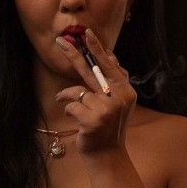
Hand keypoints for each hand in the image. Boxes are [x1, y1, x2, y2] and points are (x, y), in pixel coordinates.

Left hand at [54, 28, 136, 154]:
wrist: (107, 154)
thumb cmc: (108, 125)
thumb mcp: (117, 103)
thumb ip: (113, 81)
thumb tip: (111, 55)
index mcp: (125, 90)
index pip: (109, 65)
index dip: (97, 48)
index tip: (86, 33)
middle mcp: (119, 98)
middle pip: (91, 71)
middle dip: (74, 55)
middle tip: (60, 41)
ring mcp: (107, 109)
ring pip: (78, 92)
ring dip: (70, 99)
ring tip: (74, 110)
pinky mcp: (93, 119)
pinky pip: (72, 105)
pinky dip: (69, 111)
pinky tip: (78, 121)